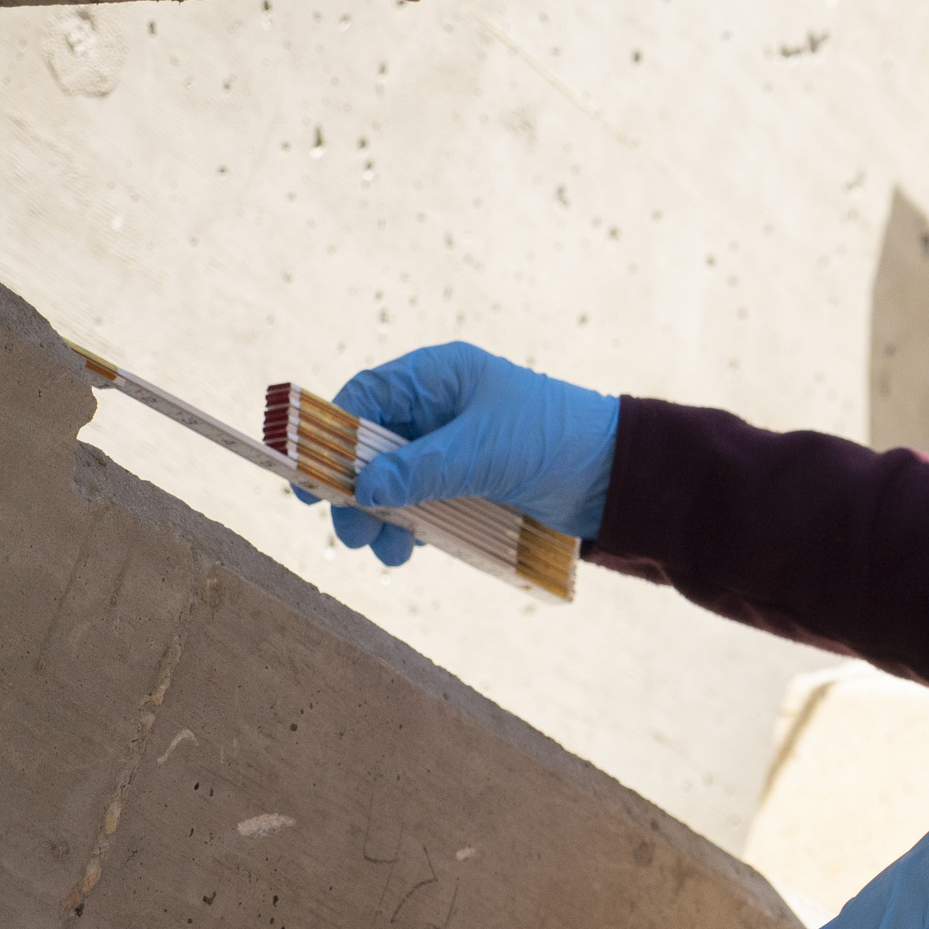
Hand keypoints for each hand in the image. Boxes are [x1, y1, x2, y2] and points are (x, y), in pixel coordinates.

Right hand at [295, 341, 619, 564]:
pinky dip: (411, 524)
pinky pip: (423, 502)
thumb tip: (363, 489)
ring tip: (385, 551)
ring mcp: (454, 448)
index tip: (309, 475)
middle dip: (355, 488)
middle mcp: (441, 408)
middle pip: (373, 445)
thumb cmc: (556, 439)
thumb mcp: (485, 451)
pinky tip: (409, 549)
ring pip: (395, 480)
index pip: (367, 397)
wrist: (619, 475)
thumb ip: (423, 468)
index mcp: (440, 377)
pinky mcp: (470, 484)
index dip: (332, 434)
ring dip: (382, 515)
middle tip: (350, 531)